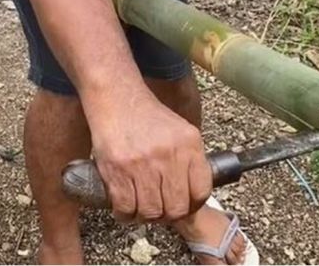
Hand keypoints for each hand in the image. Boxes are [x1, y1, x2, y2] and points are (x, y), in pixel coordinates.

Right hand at [88, 86, 210, 222]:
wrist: (118, 101)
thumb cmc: (149, 118)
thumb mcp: (182, 131)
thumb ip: (190, 159)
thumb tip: (194, 192)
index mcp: (190, 145)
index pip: (201, 191)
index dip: (193, 205)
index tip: (185, 205)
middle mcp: (169, 155)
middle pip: (176, 207)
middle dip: (169, 215)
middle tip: (162, 210)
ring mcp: (143, 164)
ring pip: (151, 212)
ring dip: (146, 217)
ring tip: (143, 208)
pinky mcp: (118, 171)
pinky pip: (125, 208)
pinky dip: (126, 214)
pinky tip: (126, 206)